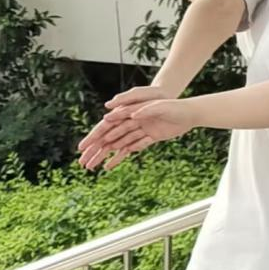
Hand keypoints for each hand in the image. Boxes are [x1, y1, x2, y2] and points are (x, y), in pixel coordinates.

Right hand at [78, 98, 194, 170]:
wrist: (186, 109)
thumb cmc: (169, 101)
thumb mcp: (156, 102)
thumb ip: (140, 106)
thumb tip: (123, 111)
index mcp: (127, 113)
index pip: (106, 127)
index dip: (94, 138)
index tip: (82, 148)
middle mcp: (129, 123)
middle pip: (108, 138)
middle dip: (94, 151)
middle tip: (82, 163)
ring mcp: (138, 131)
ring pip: (117, 145)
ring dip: (103, 156)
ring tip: (90, 167)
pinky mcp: (147, 138)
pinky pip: (130, 149)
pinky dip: (119, 157)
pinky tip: (108, 167)